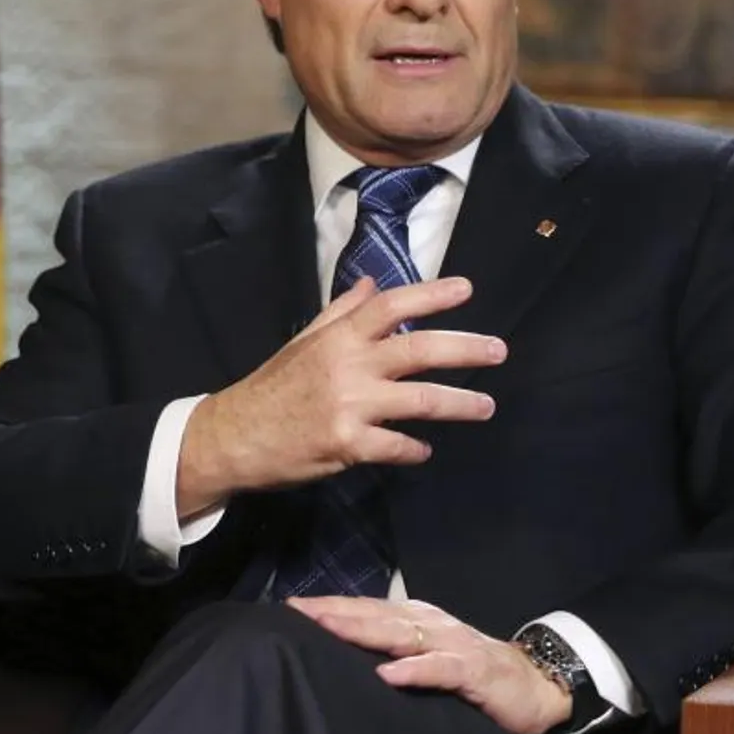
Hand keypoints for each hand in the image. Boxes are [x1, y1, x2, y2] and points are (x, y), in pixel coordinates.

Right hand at [177, 275, 504, 512]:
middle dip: (465, 348)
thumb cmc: (273, 387)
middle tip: (499, 349)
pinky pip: (397, 446)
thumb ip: (340, 313)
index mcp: (338, 338)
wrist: (234, 435)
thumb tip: (371, 283)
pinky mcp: (348, 444)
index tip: (466, 289)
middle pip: (419, 349)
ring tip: (486, 406)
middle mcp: (348, 366)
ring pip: (420, 401)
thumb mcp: (303, 342)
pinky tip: (423, 450)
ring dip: (459, 403)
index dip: (431, 295)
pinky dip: (415, 450)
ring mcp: (350, 406)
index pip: (391, 306)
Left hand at [289, 596, 572, 733]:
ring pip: (400, 634)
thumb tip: (345, 643)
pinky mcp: (474, 670)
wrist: (536, 686)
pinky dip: (415, 671)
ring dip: (362, 630)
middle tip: (297, 611)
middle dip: (334, 612)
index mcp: (417, 618)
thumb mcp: (428, 654)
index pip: (365, 609)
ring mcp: (453, 644)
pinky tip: (389, 674)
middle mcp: (431, 624)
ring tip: (328, 627)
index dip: (329, 606)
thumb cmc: (474, 671)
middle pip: (374, 615)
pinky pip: (441, 669)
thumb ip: (393, 647)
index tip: (291, 607)